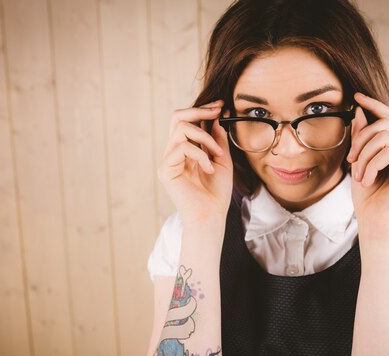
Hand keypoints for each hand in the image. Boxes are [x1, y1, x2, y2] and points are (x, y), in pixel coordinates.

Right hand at [157, 99, 232, 223]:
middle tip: (217, 112)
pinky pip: (182, 148)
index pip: (187, 120)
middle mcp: (173, 152)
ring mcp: (168, 161)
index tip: (221, 105)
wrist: (212, 216)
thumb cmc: (217, 192)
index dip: (202, 109)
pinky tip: (210, 168)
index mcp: (185, 150)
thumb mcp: (222, 159)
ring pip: (181, 129)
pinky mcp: (165, 170)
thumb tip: (217, 116)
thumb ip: (218, 138)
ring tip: (218, 155)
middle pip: (177, 117)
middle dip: (199, 111)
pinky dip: (200, 154)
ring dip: (205, 138)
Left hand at [347, 92, 388, 233]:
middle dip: (360, 140)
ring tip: (359, 176)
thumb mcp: (359, 162)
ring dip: (364, 156)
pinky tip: (366, 181)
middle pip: (384, 126)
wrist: (374, 223)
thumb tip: (361, 111)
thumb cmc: (367, 197)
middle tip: (350, 162)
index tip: (356, 98)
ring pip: (385, 137)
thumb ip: (362, 138)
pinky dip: (372, 164)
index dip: (374, 105)